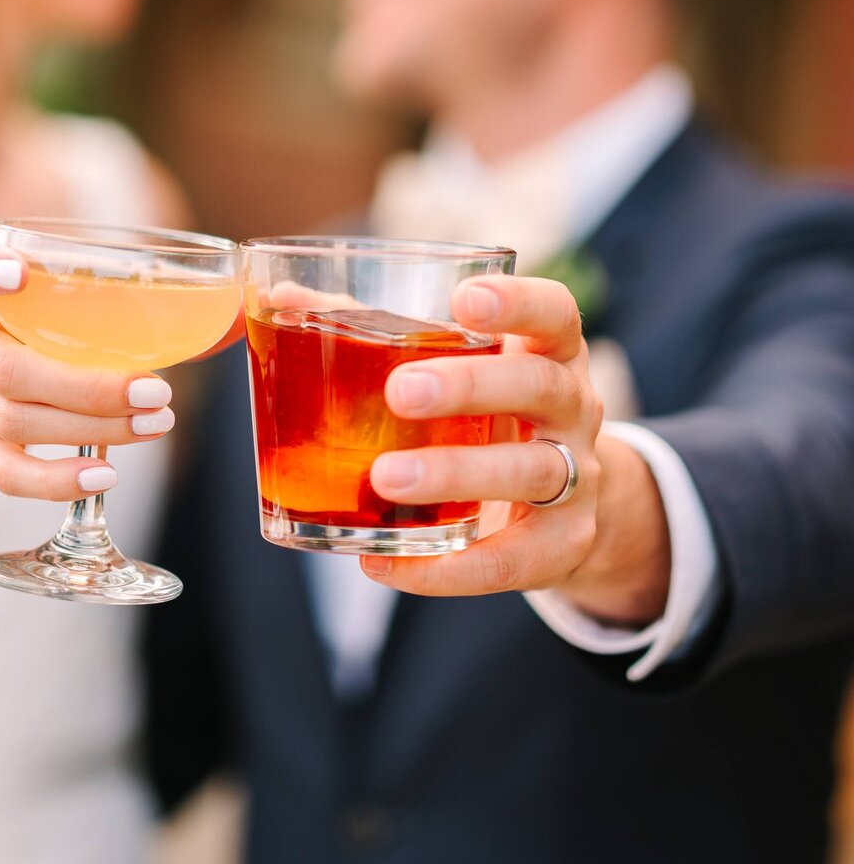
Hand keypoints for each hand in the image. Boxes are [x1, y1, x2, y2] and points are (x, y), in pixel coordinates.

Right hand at [0, 235, 175, 501]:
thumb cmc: (26, 327)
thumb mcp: (41, 294)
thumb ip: (100, 293)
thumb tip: (217, 313)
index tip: (18, 272)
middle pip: (5, 367)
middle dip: (88, 386)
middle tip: (155, 391)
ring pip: (16, 421)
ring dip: (93, 429)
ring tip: (152, 424)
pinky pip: (10, 472)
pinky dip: (58, 480)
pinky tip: (104, 475)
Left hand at [362, 274, 605, 597]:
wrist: (561, 508)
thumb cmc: (489, 414)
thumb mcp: (458, 369)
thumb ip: (379, 330)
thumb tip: (284, 295)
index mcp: (549, 352)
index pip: (555, 314)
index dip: (519, 303)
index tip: (464, 299)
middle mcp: (574, 409)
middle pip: (540, 386)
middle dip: (470, 386)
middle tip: (400, 392)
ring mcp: (578, 479)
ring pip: (531, 471)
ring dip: (456, 472)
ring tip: (386, 478)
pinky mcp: (562, 546)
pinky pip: (508, 562)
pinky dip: (445, 569)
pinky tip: (382, 562)